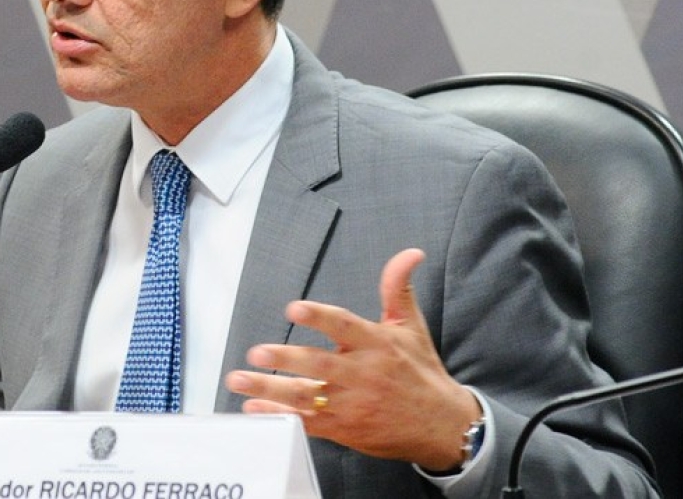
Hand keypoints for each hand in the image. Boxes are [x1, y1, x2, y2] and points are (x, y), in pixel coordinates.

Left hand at [224, 248, 479, 471]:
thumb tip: (410, 253)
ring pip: (307, 395)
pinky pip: (308, 424)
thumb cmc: (421, 372)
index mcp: (378, 345)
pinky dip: (280, 416)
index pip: (345, 326)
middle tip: (256, 352)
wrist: (442, 426)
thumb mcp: (412, 327)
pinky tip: (254, 407)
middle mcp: (364, 375)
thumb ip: (398, 288)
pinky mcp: (346, 429)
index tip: (293, 309)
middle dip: (285, 358)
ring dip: (271, 388)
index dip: (319, 317)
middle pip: (319, 364)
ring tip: (240, 379)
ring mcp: (353, 405)